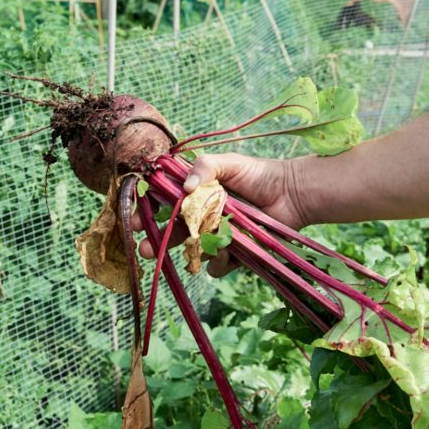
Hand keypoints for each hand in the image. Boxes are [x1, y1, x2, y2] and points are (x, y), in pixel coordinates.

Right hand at [134, 153, 306, 276]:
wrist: (292, 194)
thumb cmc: (261, 174)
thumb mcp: (230, 162)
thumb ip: (205, 167)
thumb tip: (185, 188)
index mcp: (197, 194)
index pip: (164, 204)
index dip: (148, 212)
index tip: (136, 221)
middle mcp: (204, 217)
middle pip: (172, 233)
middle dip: (155, 243)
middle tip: (145, 250)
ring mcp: (217, 237)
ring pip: (194, 252)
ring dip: (197, 249)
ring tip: (210, 239)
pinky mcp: (234, 254)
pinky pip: (217, 266)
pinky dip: (221, 260)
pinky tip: (231, 248)